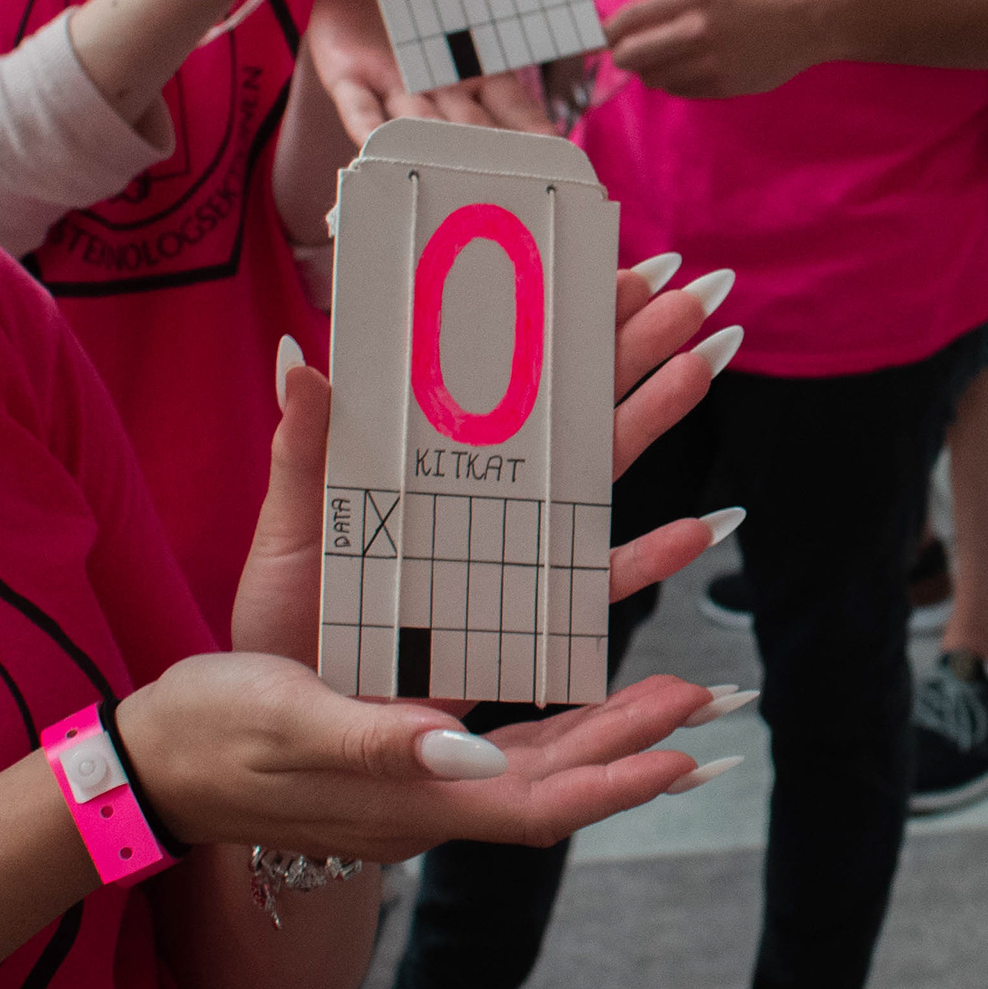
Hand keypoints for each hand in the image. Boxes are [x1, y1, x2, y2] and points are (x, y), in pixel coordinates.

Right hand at [116, 644, 714, 868]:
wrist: (151, 764)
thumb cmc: (212, 738)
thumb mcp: (290, 724)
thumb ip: (378, 741)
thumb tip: (473, 749)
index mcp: (412, 799)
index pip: (542, 803)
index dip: (619, 780)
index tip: (688, 751)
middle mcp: (429, 798)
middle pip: (560, 781)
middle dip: (639, 743)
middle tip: (712, 697)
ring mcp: (416, 780)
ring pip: (538, 762)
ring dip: (608, 729)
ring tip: (674, 691)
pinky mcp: (398, 752)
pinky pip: (500, 741)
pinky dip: (552, 715)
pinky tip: (579, 681)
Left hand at [227, 257, 743, 661]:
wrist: (292, 721)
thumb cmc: (284, 619)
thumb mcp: (290, 527)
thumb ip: (304, 450)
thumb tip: (299, 358)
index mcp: (432, 460)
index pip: (512, 376)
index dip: (567, 322)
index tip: (619, 267)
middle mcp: (485, 499)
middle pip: (575, 409)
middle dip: (638, 347)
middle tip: (700, 292)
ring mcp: (509, 556)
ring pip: (599, 475)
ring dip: (656, 418)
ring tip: (704, 364)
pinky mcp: (519, 623)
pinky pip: (594, 588)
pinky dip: (648, 560)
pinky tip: (700, 528)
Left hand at [301, 0, 555, 143]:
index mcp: (476, 70)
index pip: (512, 107)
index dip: (532, 130)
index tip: (556, 153)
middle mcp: (441, 89)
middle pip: (468, 126)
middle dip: (486, 152)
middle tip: (507, 178)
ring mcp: (395, 87)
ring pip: (418, 123)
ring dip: (432, 144)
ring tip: (448, 168)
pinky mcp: (349, 78)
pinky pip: (358, 108)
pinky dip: (367, 126)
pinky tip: (375, 147)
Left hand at [604, 0, 833, 98]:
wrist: (805, 24)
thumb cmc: (753, 2)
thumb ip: (666, 7)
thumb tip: (619, 29)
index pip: (626, 20)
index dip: (607, 31)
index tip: (603, 36)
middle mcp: (695, 28)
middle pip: (629, 54)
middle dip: (622, 55)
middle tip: (625, 53)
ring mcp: (708, 61)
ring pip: (651, 76)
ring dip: (650, 70)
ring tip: (669, 58)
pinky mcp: (720, 86)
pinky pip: (676, 90)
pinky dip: (674, 82)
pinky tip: (691, 69)